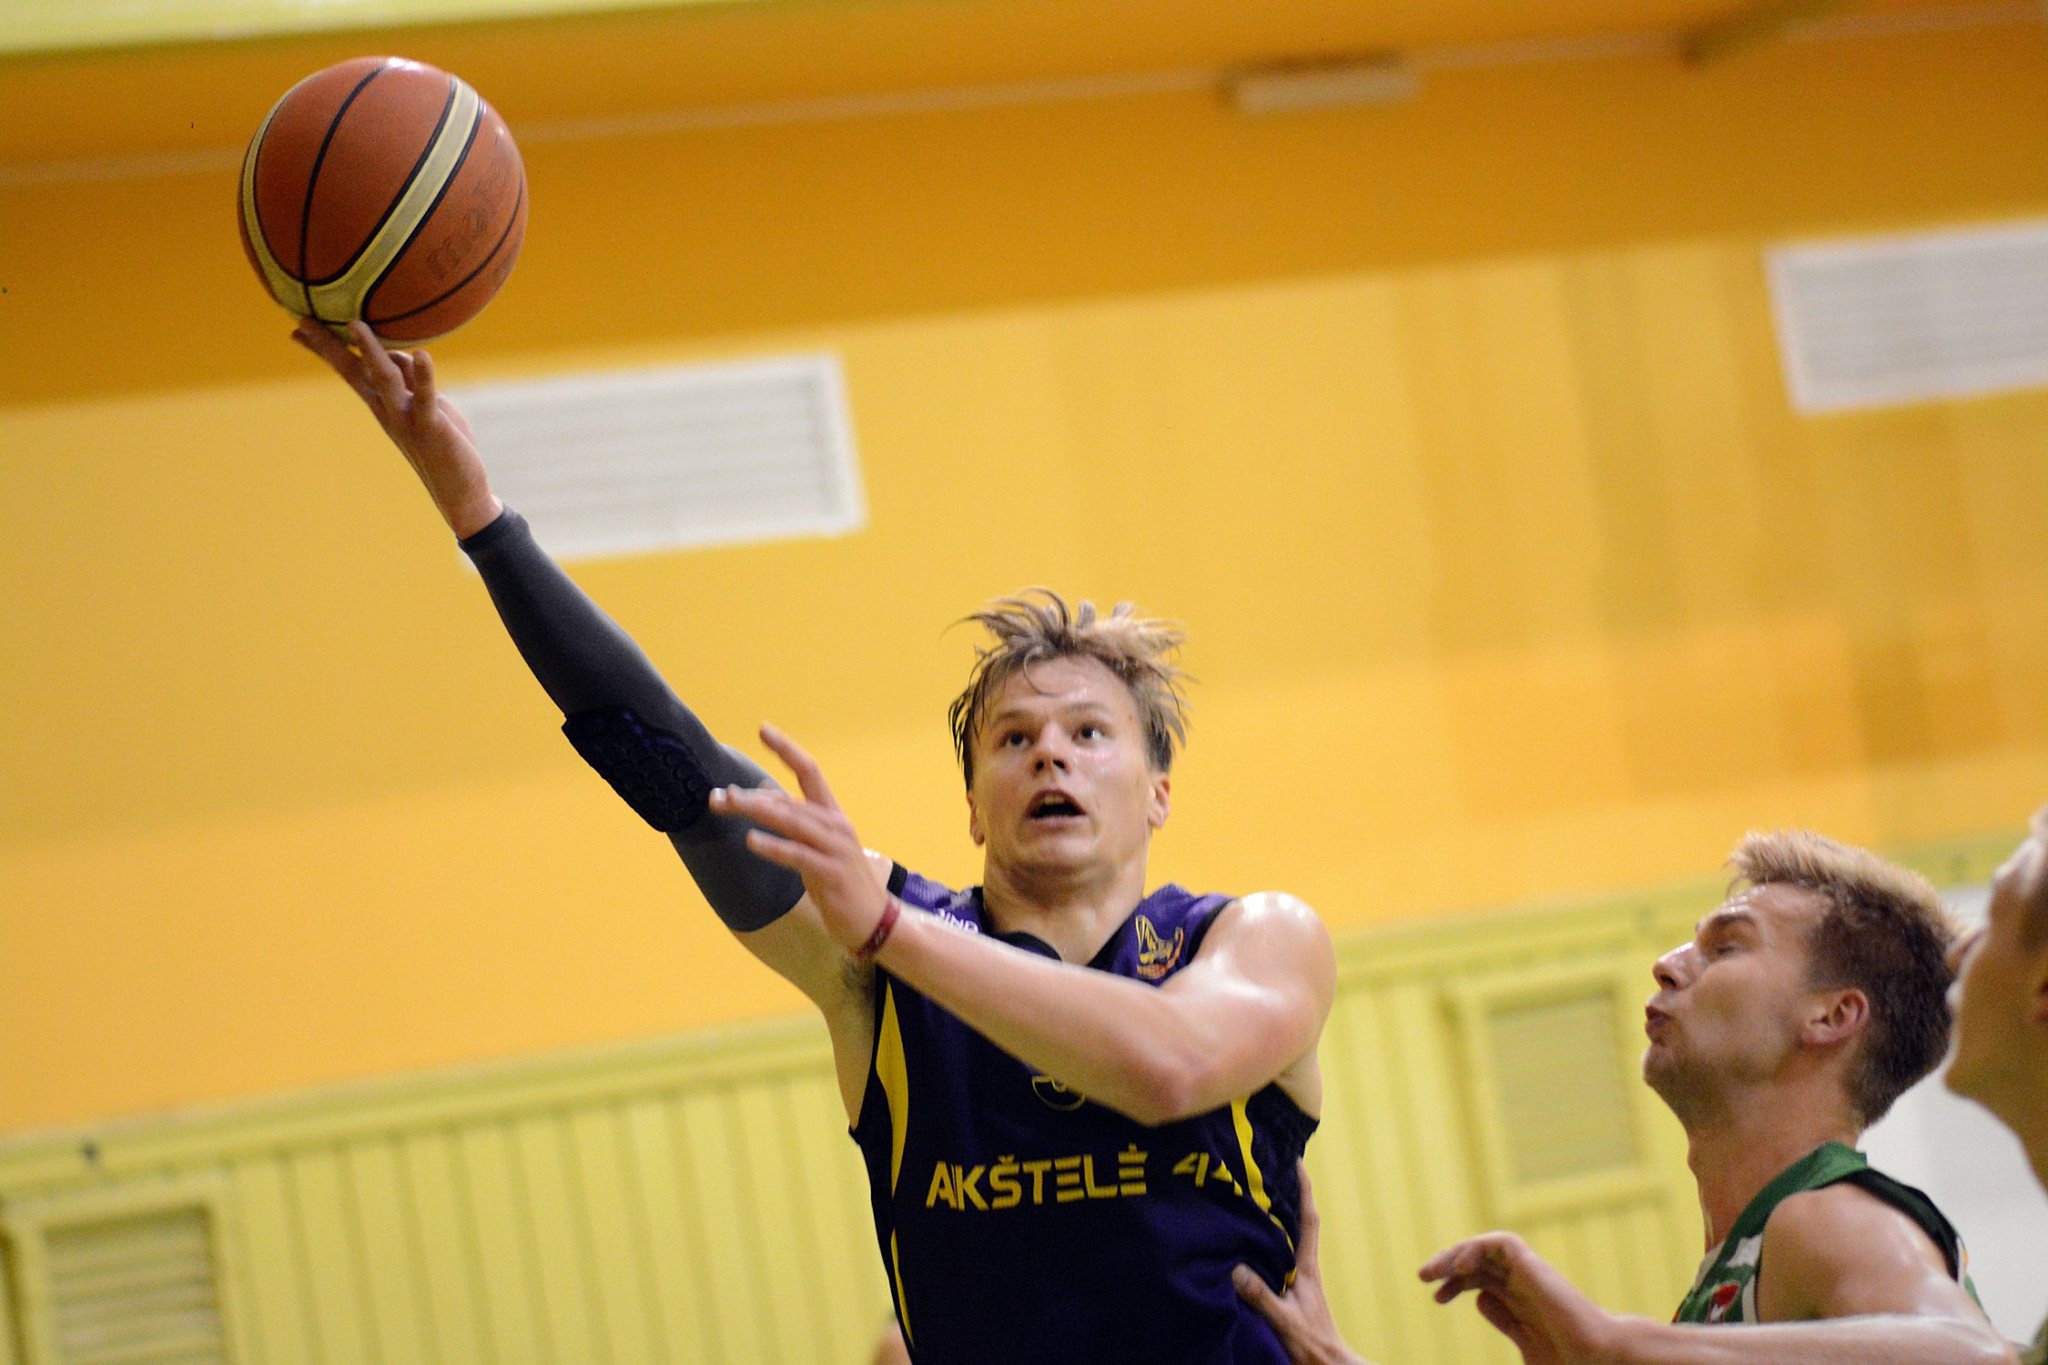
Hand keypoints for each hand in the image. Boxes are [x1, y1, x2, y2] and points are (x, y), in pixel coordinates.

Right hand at [290, 317, 501, 537]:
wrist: (459, 490)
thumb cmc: (442, 443)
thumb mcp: (422, 404)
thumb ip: (409, 379)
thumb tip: (398, 352)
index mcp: (382, 403)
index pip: (348, 368)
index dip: (324, 347)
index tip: (298, 324)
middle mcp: (386, 409)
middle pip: (352, 371)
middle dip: (328, 345)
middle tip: (303, 319)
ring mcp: (406, 418)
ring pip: (384, 379)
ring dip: (369, 352)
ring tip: (355, 324)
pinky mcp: (431, 427)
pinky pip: (426, 398)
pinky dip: (424, 376)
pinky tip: (424, 355)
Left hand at [709, 725, 889, 954]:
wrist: (875, 922)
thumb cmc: (841, 882)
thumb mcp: (818, 845)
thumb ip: (795, 818)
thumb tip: (761, 790)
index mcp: (832, 815)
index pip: (809, 771)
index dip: (786, 749)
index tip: (763, 728)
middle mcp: (835, 825)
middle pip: (789, 799)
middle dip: (751, 797)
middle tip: (718, 795)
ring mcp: (835, 849)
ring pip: (792, 822)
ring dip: (758, 812)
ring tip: (729, 805)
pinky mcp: (831, 874)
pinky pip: (799, 856)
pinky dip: (775, 847)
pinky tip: (752, 841)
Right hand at [1233, 1164, 1373, 1364]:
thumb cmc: (1311, 1346)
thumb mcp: (1285, 1321)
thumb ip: (1263, 1296)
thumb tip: (1237, 1268)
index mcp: (1307, 1269)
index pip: (1309, 1222)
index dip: (1304, 1190)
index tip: (1297, 1162)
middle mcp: (1304, 1269)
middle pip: (1298, 1223)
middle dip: (1287, 1195)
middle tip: (1269, 1170)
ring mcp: (1298, 1281)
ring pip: (1287, 1240)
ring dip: (1276, 1218)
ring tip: (1254, 1197)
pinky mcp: (1290, 1293)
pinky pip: (1277, 1258)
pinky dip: (1266, 1243)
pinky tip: (1248, 1242)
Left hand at [1419, 1233, 1623, 1364]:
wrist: (1598, 1360)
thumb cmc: (1569, 1362)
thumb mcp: (1526, 1346)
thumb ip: (1504, 1323)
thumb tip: (1479, 1300)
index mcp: (1521, 1302)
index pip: (1480, 1280)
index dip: (1454, 1284)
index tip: (1437, 1298)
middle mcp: (1524, 1284)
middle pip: (1479, 1262)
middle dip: (1447, 1265)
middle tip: (1424, 1277)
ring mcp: (1530, 1275)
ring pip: (1487, 1248)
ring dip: (1457, 1253)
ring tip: (1435, 1271)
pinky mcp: (1535, 1268)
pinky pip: (1503, 1243)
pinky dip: (1479, 1247)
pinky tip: (1461, 1268)